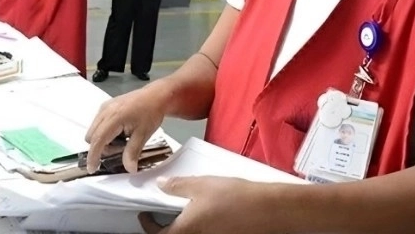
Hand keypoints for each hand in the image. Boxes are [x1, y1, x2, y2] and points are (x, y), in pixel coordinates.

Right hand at [84, 86, 167, 173]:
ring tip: (123, 139)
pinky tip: (120, 132)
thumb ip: (133, 152)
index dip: (93, 156)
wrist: (155, 96)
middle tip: (121, 148)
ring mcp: (104, 107)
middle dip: (102, 147)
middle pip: (92, 136)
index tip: (92, 168)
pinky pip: (98, 123)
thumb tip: (129, 169)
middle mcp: (105, 110)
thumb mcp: (143, 134)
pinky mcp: (106, 106)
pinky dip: (105, 132)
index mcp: (114, 117)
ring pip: (94, 130)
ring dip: (104, 140)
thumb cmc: (151, 112)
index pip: (98, 140)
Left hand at [138, 176, 278, 233]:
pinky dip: (200, 227)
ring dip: (184, 228)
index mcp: (186, 230)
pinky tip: (206, 214)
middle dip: (166, 229)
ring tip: (185, 211)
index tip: (146, 216)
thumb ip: (177, 186)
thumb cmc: (237, 198)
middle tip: (163, 215)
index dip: (149, 226)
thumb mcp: (201, 185)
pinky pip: (205, 233)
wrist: (269, 209)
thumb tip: (161, 185)